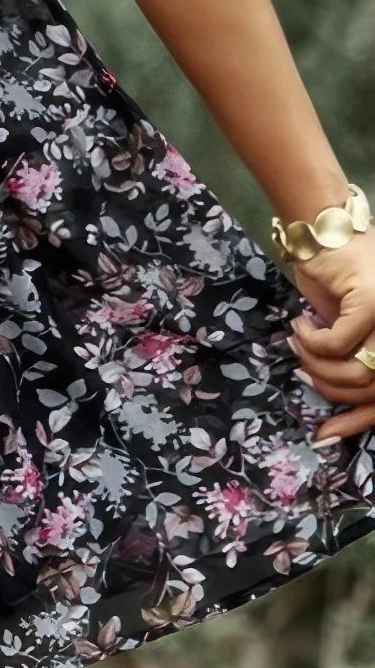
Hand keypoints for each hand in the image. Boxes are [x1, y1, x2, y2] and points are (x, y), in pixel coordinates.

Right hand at [288, 232, 374, 442]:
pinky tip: (299, 324)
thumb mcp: (344, 327)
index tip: (325, 436)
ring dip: (316, 364)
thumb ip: (349, 359)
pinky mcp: (373, 305)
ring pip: (355, 373)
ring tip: (300, 342)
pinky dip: (311, 340)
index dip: (357, 422)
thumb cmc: (336, 277)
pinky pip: (338, 345)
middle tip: (302, 370)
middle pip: (370, 391)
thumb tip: (334, 403)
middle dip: (329, 390)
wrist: (325, 231)